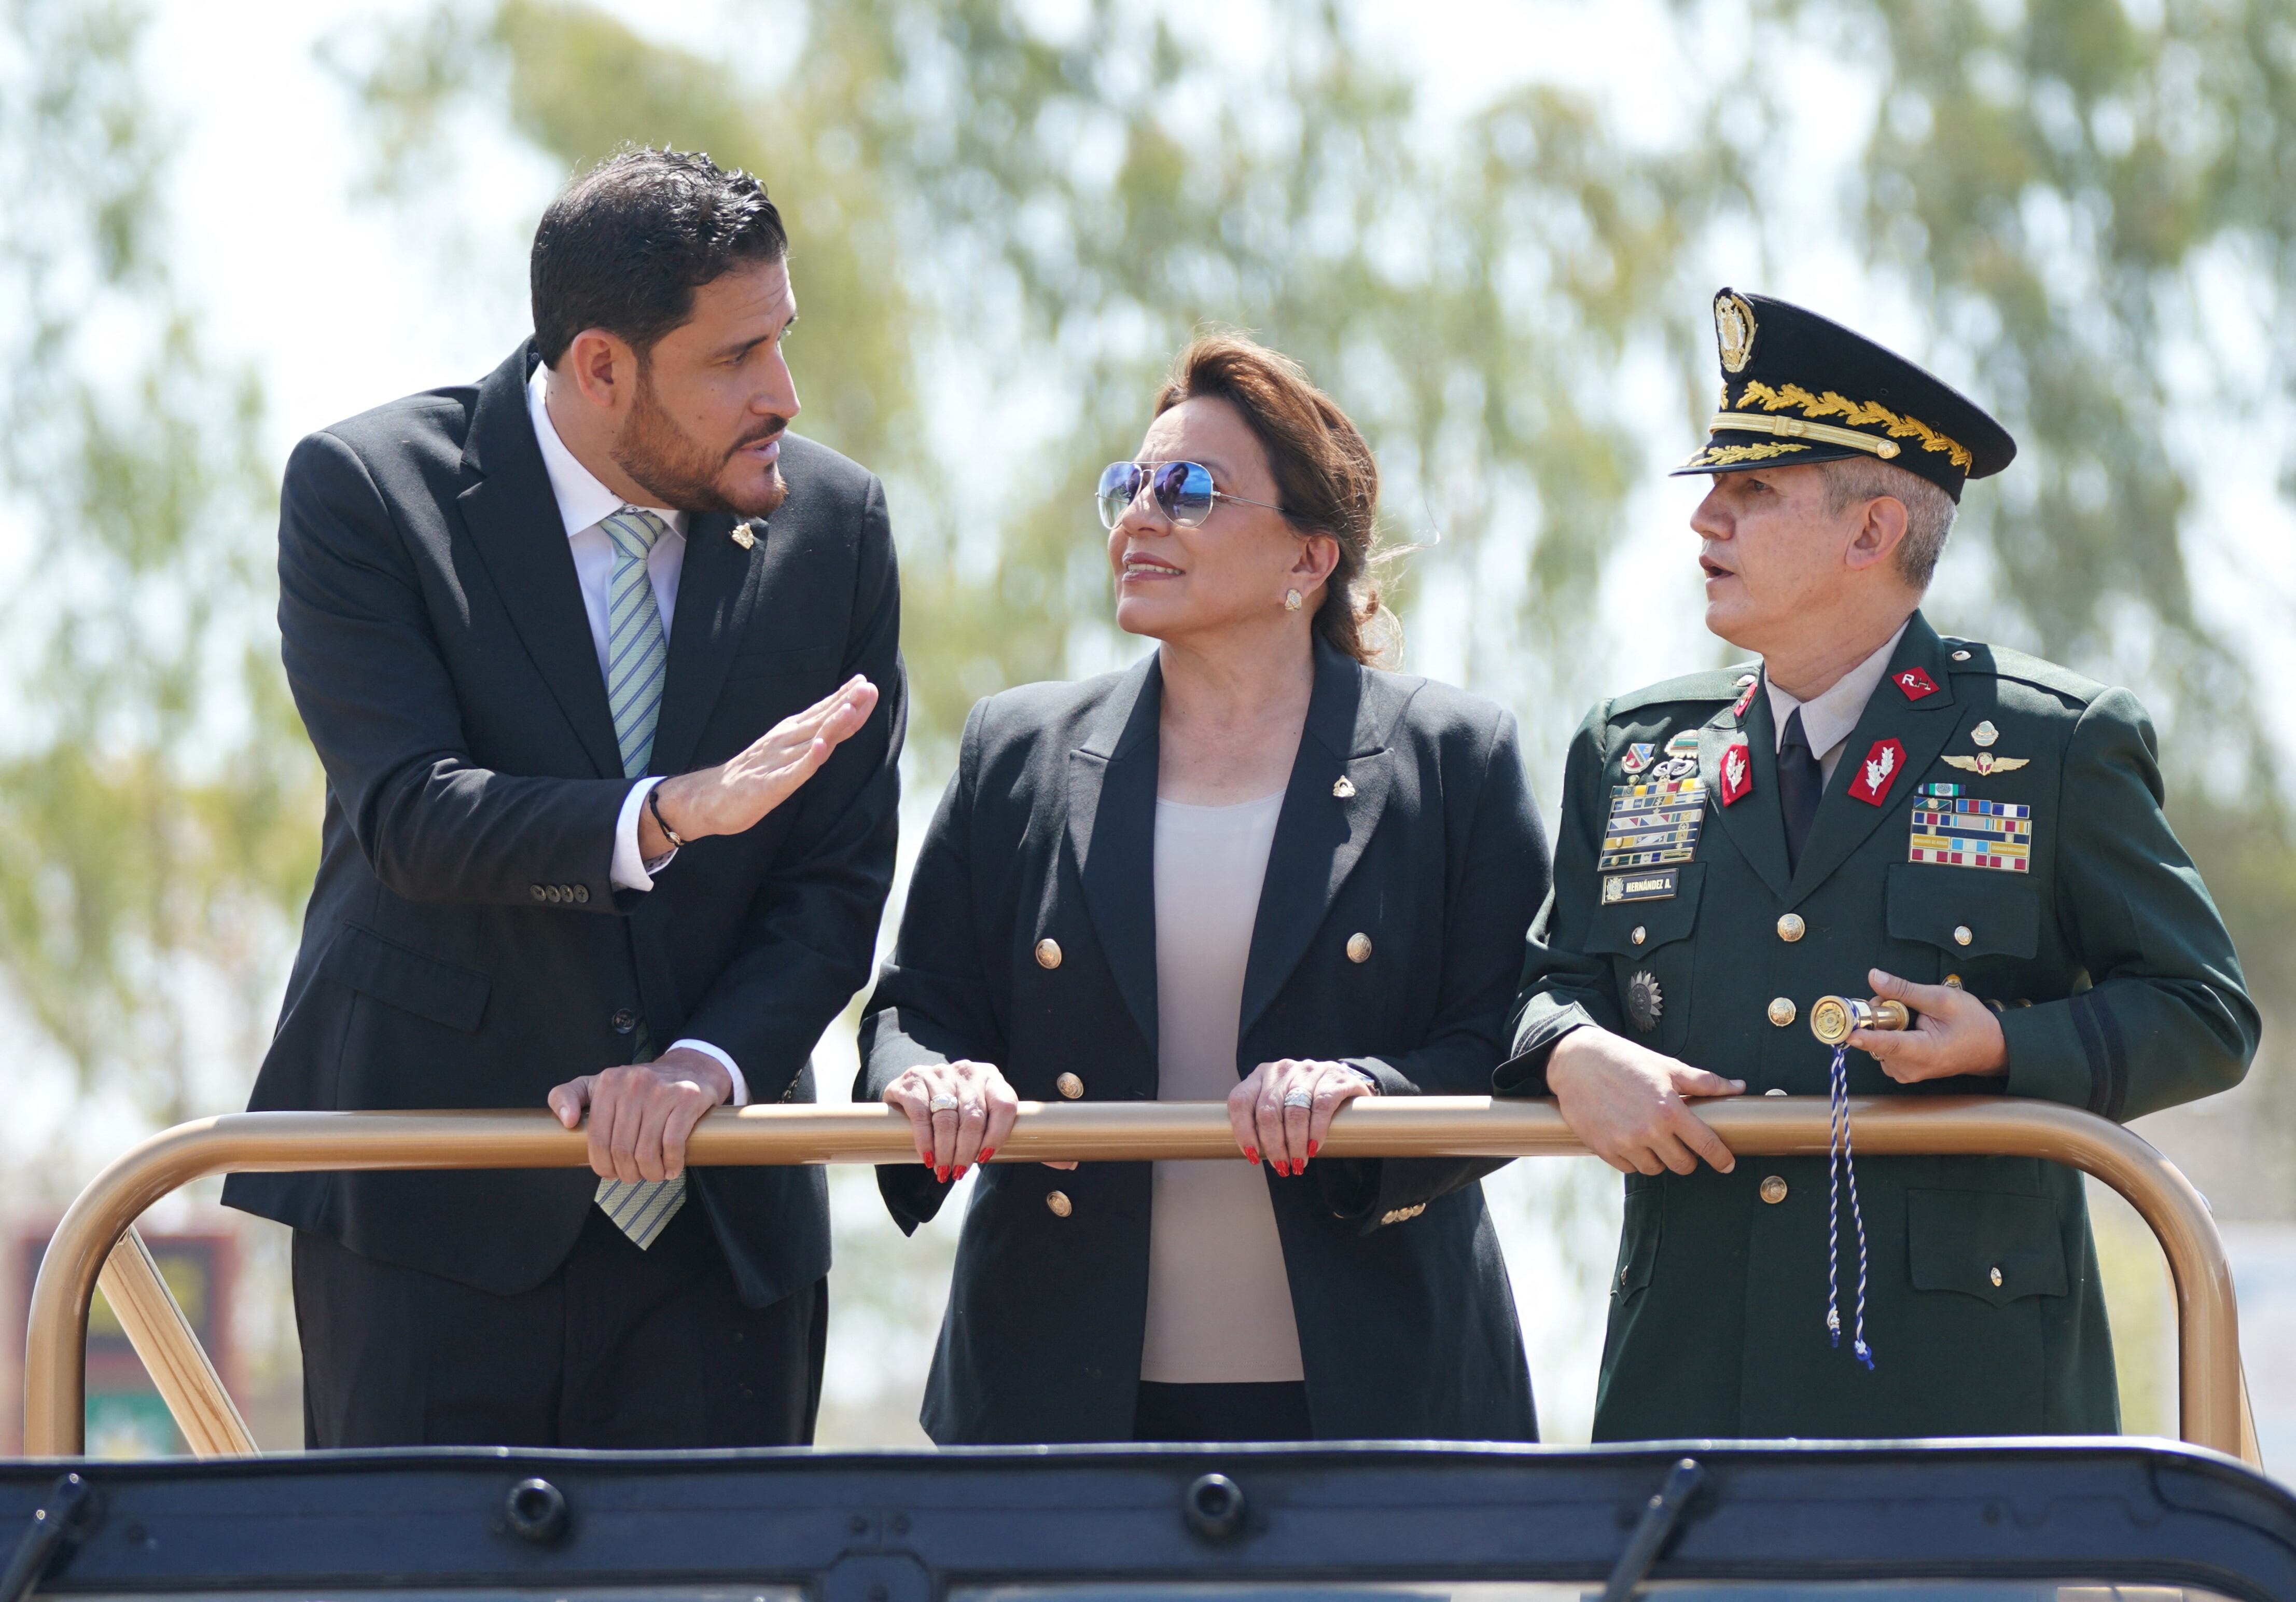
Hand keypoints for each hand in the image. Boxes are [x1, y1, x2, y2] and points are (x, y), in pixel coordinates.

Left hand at [547, 1046, 732, 1181]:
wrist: (690, 1068)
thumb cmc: (641, 1085)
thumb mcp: (599, 1083)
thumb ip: (568, 1095)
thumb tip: (568, 1121)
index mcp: (609, 1082)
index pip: (597, 1138)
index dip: (602, 1165)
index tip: (611, 1173)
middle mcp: (634, 1083)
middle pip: (622, 1149)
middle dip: (627, 1173)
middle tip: (634, 1176)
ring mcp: (662, 1090)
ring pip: (646, 1151)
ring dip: (650, 1173)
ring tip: (653, 1174)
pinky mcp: (687, 1098)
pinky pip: (673, 1143)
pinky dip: (671, 1163)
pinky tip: (672, 1167)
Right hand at [640, 676, 878, 854]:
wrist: (709, 798)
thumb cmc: (749, 777)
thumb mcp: (782, 754)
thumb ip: (805, 743)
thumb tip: (831, 733)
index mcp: (788, 735)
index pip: (821, 714)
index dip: (844, 699)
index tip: (864, 681)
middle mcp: (785, 742)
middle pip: (821, 721)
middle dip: (846, 704)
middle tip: (868, 686)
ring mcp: (778, 761)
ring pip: (810, 741)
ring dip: (832, 724)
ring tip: (851, 707)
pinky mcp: (770, 785)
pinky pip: (793, 771)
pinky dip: (809, 759)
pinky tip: (822, 748)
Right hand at [882, 1060, 1019, 1180]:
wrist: (912, 1087)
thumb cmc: (953, 1104)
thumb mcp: (976, 1107)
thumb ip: (987, 1124)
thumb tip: (986, 1158)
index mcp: (990, 1076)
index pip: (1004, 1105)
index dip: (997, 1135)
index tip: (985, 1158)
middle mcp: (967, 1071)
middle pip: (973, 1117)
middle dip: (966, 1151)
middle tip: (958, 1172)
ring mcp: (940, 1072)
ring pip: (947, 1120)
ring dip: (945, 1152)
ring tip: (943, 1170)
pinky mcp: (915, 1079)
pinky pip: (922, 1115)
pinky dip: (925, 1141)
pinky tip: (928, 1157)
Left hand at [1229, 1059, 1375, 1175]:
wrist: (1343, 1083)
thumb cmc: (1304, 1100)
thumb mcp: (1279, 1101)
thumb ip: (1264, 1119)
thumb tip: (1253, 1155)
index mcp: (1261, 1075)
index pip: (1241, 1101)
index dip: (1243, 1132)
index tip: (1252, 1156)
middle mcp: (1282, 1069)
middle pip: (1268, 1111)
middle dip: (1273, 1145)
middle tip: (1281, 1166)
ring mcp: (1308, 1071)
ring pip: (1294, 1112)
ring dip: (1295, 1144)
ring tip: (1298, 1163)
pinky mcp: (1334, 1078)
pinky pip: (1321, 1107)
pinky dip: (1316, 1132)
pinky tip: (1314, 1148)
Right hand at [1546, 1026, 1744, 1175]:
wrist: (1576, 1061)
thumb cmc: (1624, 1061)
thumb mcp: (1666, 1066)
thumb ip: (1704, 1082)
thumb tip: (1738, 1087)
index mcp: (1669, 1110)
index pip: (1706, 1145)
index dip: (1721, 1158)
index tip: (1727, 1164)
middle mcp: (1648, 1131)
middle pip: (1682, 1165)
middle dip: (1687, 1158)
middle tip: (1681, 1144)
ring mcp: (1624, 1143)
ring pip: (1655, 1169)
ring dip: (1659, 1159)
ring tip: (1653, 1139)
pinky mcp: (1603, 1149)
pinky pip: (1629, 1168)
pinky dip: (1635, 1159)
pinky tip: (1632, 1140)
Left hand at [1851, 967, 2008, 1080]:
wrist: (1993, 1048)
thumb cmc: (1973, 1023)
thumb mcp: (1942, 999)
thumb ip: (1905, 990)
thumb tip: (1874, 977)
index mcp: (1924, 1052)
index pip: (1888, 1045)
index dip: (1865, 1036)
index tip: (1847, 1032)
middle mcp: (1911, 1068)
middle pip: (1877, 1041)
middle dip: (1879, 1018)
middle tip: (1897, 1003)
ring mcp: (1907, 1073)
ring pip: (1879, 1045)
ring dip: (1885, 1027)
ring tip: (1909, 1016)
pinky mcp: (1905, 1072)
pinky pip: (1885, 1051)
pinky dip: (1890, 1037)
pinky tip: (1908, 1028)